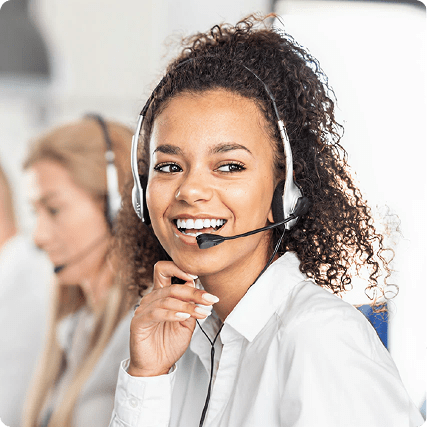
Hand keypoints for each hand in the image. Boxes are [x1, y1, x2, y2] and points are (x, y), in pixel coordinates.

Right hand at [128, 261, 218, 376]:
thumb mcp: (187, 323)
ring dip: (187, 305)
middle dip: (194, 292)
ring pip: (167, 299)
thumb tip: (201, 291)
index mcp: (161, 295)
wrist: (156, 366)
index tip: (198, 276)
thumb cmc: (169, 344)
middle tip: (210, 299)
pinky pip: (156, 313)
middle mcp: (151, 299)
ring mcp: (143, 309)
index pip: (165, 270)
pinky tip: (184, 317)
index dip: (179, 269)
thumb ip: (191, 307)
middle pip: (172, 287)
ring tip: (201, 312)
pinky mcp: (138, 322)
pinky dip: (172, 313)